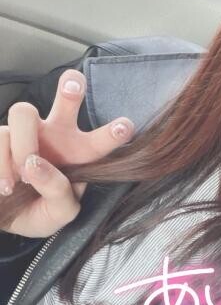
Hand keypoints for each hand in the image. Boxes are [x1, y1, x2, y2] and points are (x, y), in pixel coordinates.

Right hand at [0, 69, 134, 237]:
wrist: (4, 216)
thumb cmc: (41, 210)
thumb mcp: (60, 212)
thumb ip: (58, 193)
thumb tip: (36, 166)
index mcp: (80, 153)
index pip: (100, 140)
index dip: (112, 133)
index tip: (126, 126)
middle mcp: (56, 135)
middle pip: (66, 100)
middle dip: (71, 88)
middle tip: (73, 88)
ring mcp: (25, 133)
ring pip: (24, 113)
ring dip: (24, 144)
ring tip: (24, 176)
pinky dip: (2, 165)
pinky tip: (5, 187)